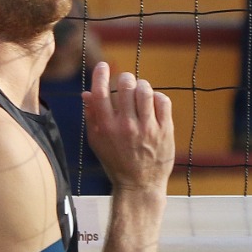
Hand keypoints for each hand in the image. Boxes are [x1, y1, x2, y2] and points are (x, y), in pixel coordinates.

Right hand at [83, 62, 173, 193]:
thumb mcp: (97, 142)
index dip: (100, 75)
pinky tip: (152, 103)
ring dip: (142, 86)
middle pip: (127, 86)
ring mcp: (147, 128)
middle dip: (125, 78)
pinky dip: (157, 97)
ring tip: (140, 92)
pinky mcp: (164, 129)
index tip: (102, 66)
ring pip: (146, 90)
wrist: (139, 184)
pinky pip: (163, 100)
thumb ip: (91, 116)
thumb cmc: (116, 162)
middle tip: (126, 81)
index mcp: (106, 128)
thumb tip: (86, 93)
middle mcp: (126, 126)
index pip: (100, 94)